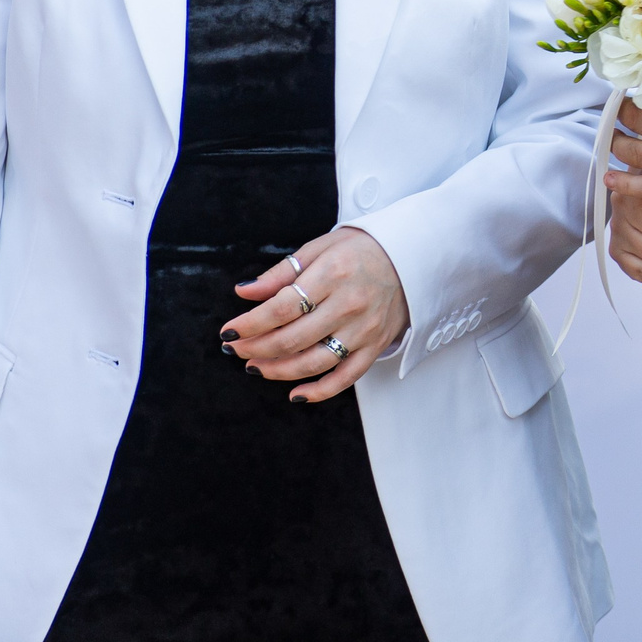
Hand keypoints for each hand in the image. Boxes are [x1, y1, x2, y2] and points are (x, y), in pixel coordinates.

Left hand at [221, 227, 408, 401]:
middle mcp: (350, 303)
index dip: (250, 323)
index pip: (282, 307)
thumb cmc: (362, 250)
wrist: (413, 256)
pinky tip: (296, 393)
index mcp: (333, 273)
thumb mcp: (321, 247)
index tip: (229, 330)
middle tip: (236, 349)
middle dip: (256, 348)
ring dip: (278, 370)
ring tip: (256, 366)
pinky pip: (346, 377)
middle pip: (293, 338)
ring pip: (314, 362)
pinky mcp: (376, 345)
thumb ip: (282, 272)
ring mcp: (365, 328)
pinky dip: (320, 391)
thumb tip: (245, 294)